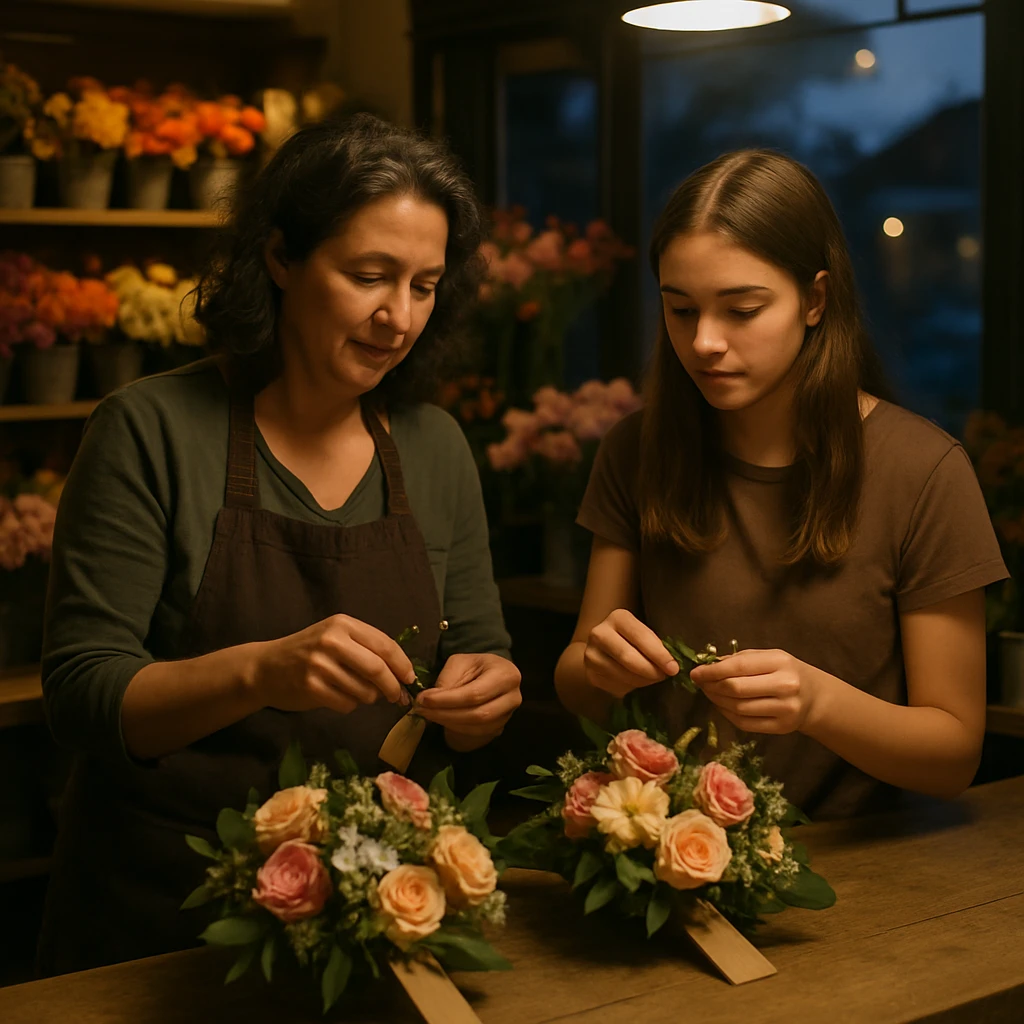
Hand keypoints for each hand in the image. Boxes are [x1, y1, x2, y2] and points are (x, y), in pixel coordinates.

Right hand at [252, 615, 415, 714]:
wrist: (266, 667)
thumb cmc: (309, 652)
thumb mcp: (336, 637)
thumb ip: (365, 648)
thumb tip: (402, 673)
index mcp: (343, 624)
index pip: (384, 644)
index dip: (402, 664)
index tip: (410, 678)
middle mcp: (332, 641)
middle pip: (377, 668)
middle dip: (392, 686)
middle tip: (396, 696)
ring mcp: (319, 664)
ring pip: (364, 690)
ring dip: (368, 698)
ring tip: (357, 693)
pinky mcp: (311, 687)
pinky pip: (346, 704)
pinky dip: (350, 705)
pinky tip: (339, 698)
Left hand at [413, 653, 521, 750]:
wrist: (489, 675)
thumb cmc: (475, 666)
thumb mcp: (460, 662)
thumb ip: (448, 679)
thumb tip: (429, 700)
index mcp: (506, 675)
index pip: (475, 694)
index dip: (448, 700)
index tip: (424, 699)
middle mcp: (513, 697)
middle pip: (478, 715)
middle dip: (446, 714)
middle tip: (421, 710)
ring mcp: (508, 715)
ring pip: (476, 727)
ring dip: (448, 723)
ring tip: (427, 714)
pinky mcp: (499, 727)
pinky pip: (476, 734)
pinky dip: (455, 729)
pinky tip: (441, 719)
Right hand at [583, 608, 678, 698]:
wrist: (603, 649)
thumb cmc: (633, 640)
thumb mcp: (643, 634)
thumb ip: (655, 644)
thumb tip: (672, 666)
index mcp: (618, 618)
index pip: (640, 636)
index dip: (659, 654)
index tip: (673, 668)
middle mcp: (599, 633)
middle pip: (628, 657)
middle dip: (651, 670)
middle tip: (664, 677)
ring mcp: (591, 654)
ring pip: (622, 674)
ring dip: (643, 681)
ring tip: (652, 679)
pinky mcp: (590, 673)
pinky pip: (615, 686)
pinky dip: (630, 687)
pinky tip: (636, 683)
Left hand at [689, 648, 824, 734]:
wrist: (814, 697)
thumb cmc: (785, 671)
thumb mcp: (768, 657)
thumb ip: (740, 660)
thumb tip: (707, 666)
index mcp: (780, 662)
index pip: (738, 667)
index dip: (712, 671)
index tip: (695, 673)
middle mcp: (784, 686)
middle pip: (736, 689)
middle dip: (711, 686)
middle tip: (700, 683)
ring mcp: (784, 710)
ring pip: (738, 708)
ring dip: (716, 700)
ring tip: (709, 693)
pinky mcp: (781, 728)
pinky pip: (744, 723)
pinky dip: (727, 714)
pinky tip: (721, 705)